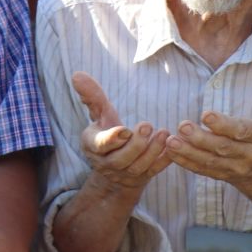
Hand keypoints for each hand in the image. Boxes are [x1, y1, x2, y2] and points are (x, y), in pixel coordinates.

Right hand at [72, 71, 171, 194]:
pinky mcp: (143, 177)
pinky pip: (155, 171)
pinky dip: (165, 160)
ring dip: (153, 151)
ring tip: (164, 133)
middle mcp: (108, 163)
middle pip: (121, 159)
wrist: (114, 169)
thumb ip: (92, 97)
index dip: (112, 139)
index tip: (125, 130)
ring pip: (139, 166)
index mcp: (94, 147)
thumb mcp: (99, 115)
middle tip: (148, 125)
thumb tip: (77, 74)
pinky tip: (174, 145)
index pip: (101, 145)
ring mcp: (126, 173)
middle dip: (136, 144)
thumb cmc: (106, 133)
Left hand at [163, 87, 251, 194]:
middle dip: (201, 138)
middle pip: (222, 148)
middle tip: (182, 126)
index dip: (223, 124)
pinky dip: (184, 162)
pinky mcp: (219, 176)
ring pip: (208, 161)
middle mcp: (248, 156)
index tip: (206, 114)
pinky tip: (170, 151)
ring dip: (187, 151)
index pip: (241, 131)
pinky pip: (201, 170)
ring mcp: (233, 169)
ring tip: (170, 140)